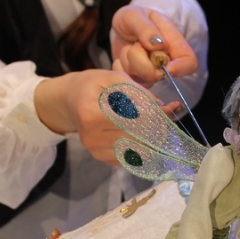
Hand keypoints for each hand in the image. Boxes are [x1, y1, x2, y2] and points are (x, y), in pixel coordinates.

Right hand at [34, 69, 179, 164]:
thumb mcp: (113, 78)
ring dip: (153, 138)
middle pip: (138, 137)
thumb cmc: (91, 86)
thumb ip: (139, 92)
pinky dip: (142, 145)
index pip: (134, 120)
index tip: (170, 109)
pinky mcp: (103, 160)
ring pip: (138, 149)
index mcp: (91, 114)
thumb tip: (165, 108)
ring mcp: (96, 152)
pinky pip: (132, 156)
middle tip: (168, 117)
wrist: (69, 102)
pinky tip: (142, 133)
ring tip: (156, 123)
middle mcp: (92, 137)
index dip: (156, 115)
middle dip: (158, 127)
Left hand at [111, 6, 197, 85]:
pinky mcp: (139, 80)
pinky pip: (129, 82)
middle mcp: (167, 62)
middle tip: (135, 44)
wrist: (120, 28)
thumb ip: (145, 28)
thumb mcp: (134, 15)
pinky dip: (121, 68)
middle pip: (159, 75)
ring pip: (142, 79)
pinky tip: (123, 57)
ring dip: (129, 62)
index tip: (159, 63)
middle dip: (141, 61)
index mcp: (174, 43)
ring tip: (129, 47)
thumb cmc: (132, 18)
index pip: (189, 63)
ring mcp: (153, 74)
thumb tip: (159, 45)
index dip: (178, 68)